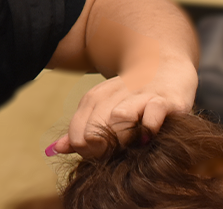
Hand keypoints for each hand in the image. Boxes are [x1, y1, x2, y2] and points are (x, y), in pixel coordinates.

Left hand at [51, 58, 197, 157]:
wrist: (167, 68)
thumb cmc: (133, 98)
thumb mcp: (102, 110)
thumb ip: (80, 130)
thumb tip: (55, 149)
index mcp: (95, 99)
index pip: (78, 133)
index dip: (87, 151)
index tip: (101, 154)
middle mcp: (115, 96)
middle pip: (94, 129)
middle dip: (102, 149)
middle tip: (115, 154)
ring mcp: (142, 97)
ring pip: (119, 117)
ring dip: (121, 137)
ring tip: (130, 145)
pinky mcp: (167, 100)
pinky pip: (154, 112)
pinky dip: (149, 125)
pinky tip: (149, 134)